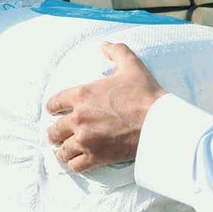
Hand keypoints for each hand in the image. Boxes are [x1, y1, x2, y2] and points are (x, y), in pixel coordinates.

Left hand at [45, 42, 166, 172]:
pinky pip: (74, 166)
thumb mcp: (131, 64)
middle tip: (61, 134)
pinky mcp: (96, 158)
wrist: (159, 123)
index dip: (54, 107)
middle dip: (56, 132)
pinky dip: (74, 164)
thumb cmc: (145, 94)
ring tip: (67, 149)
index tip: (55, 111)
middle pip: (53, 130)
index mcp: (81, 94)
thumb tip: (104, 45)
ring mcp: (86, 140)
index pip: (53, 103)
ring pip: (61, 150)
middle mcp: (78, 118)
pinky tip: (78, 161)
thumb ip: (116, 51)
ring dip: (63, 149)